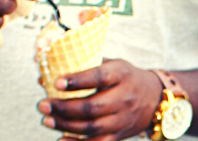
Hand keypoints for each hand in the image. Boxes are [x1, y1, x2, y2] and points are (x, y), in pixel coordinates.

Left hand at [38, 59, 163, 140]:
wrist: (154, 98)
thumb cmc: (126, 79)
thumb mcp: (112, 65)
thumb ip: (83, 68)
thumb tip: (45, 75)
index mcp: (122, 75)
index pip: (100, 77)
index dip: (78, 80)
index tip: (57, 81)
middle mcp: (124, 98)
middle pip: (93, 106)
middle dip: (64, 107)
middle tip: (43, 105)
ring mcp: (122, 119)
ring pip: (91, 127)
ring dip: (65, 125)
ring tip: (46, 119)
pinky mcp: (118, 135)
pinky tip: (60, 139)